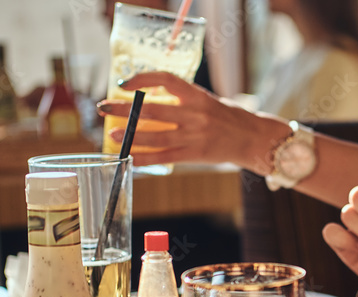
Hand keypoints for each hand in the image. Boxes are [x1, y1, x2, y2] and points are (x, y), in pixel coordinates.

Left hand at [97, 71, 253, 166]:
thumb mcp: (208, 101)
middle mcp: (195, 115)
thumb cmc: (229, 118)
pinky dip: (145, 158)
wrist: (253, 139)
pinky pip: (164, 157)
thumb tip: (148, 102)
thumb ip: (182, 101)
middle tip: (104, 108)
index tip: (124, 83)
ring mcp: (194, 136)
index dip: (142, 79)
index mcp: (198, 96)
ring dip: (130, 136)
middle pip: (152, 110)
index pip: (165, 80)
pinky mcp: (194, 155)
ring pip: (155, 136)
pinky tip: (130, 157)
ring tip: (113, 135)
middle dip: (124, 109)